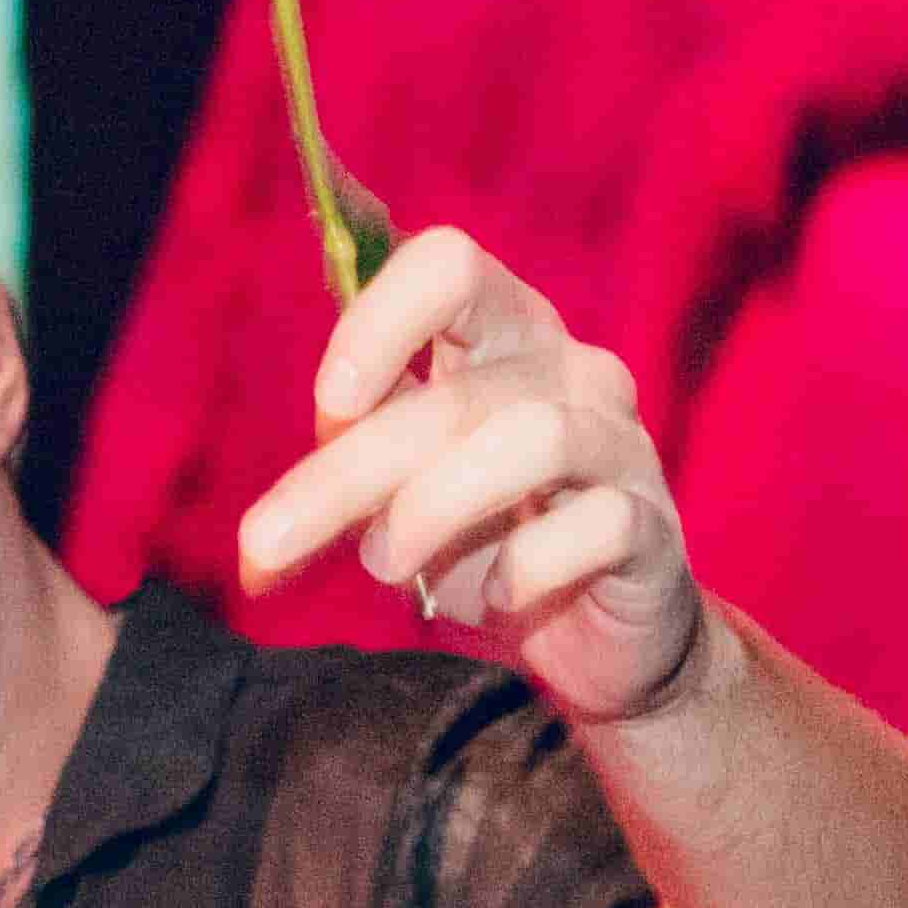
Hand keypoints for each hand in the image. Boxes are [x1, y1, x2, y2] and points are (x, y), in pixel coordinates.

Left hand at [234, 229, 711, 729]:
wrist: (600, 640)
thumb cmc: (490, 544)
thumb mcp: (398, 501)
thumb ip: (340, 485)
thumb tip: (256, 545)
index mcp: (502, 334)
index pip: (449, 267)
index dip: (379, 321)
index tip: (328, 403)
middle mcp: (570, 370)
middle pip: (458, 390)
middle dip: (346, 472)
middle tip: (267, 544)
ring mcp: (620, 443)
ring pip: (531, 438)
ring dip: (432, 508)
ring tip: (384, 565)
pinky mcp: (651, 526)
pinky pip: (594, 524)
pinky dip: (526, 566)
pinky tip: (498, 596)